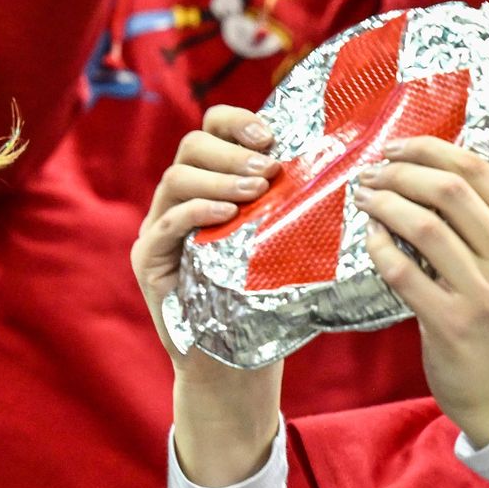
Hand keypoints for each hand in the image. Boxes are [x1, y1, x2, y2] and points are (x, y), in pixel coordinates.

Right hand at [132, 103, 280, 371]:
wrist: (236, 365)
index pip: (211, 130)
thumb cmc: (266, 302)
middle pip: (192, 146)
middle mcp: (179, 200)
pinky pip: (166, 223)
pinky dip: (197, 211)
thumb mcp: (282, 242)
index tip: (271, 136)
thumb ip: (289, 203)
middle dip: (233, 151)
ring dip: (220, 178)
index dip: (237, 122)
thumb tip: (340, 164)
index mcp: (210, 186)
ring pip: (176, 178)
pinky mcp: (149, 260)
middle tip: (269, 170)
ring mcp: (159, 229)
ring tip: (256, 191)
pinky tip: (227, 215)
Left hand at [353, 136, 488, 446]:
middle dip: (398, 173)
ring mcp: (484, 293)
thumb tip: (426, 169)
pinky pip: (403, 272)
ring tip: (364, 199)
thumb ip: (483, 220)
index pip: (477, 170)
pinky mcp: (451, 324)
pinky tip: (370, 238)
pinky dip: (379, 247)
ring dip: (384, 205)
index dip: (428, 150)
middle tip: (370, 175)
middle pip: (448, 191)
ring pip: (423, 227)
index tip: (394, 149)